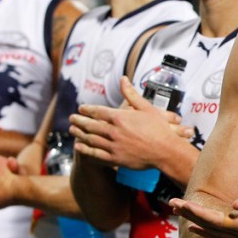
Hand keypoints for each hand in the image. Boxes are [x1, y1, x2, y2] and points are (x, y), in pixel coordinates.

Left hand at [68, 77, 192, 168]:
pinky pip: (96, 154)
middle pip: (91, 125)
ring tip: (72, 130)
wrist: (166, 151)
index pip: (98, 112)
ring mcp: (113, 146)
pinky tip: (79, 146)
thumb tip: (123, 79)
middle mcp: (114, 131)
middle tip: (71, 118)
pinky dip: (86, 150)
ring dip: (79, 134)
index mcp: (120, 117)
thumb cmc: (159, 129)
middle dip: (79, 121)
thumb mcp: (146, 107)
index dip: (87, 109)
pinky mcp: (115, 159)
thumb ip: (131, 94)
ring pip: (91, 139)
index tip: (81, 108)